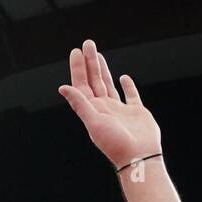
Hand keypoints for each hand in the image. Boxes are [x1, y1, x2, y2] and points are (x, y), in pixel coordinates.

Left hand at [58, 39, 159, 168]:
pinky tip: (123, 78)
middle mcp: (105, 109)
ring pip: (108, 85)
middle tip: (87, 44)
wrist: (139, 158)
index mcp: (93, 110)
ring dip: (103, 70)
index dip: (78, 68)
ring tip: (99, 55)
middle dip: (90, 63)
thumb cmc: (115, 143)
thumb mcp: (94, 122)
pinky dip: (127, 86)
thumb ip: (80, 104)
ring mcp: (120, 110)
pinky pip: (131, 96)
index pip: (82, 85)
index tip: (76, 52)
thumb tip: (62, 88)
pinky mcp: (137, 112)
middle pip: (94, 81)